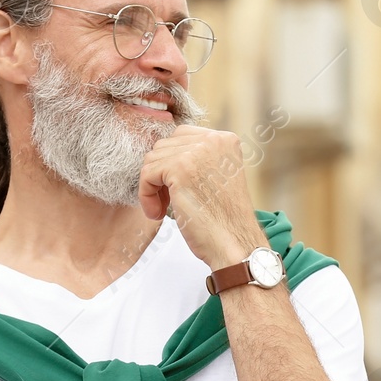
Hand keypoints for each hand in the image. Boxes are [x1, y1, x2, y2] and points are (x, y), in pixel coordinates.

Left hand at [138, 126, 268, 269]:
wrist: (233, 244)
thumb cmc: (223, 220)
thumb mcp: (217, 177)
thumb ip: (198, 159)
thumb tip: (162, 152)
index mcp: (225, 140)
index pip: (182, 136)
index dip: (172, 163)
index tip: (176, 189)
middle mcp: (213, 140)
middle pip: (164, 146)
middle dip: (160, 174)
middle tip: (168, 201)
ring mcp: (197, 152)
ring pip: (152, 159)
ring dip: (152, 187)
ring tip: (163, 209)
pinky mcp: (179, 168)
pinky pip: (146, 174)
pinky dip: (146, 196)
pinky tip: (158, 214)